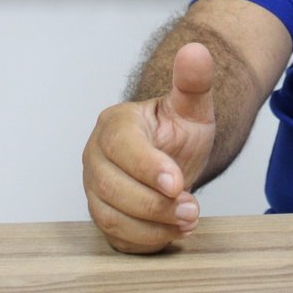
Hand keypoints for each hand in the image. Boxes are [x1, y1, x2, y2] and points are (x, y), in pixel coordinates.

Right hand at [82, 43, 215, 253]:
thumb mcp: (192, 105)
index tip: (178, 182)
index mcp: (115, 125)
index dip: (147, 167)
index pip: (121, 147)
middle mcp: (96, 157)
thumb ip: (194, 81)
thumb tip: (197, 50)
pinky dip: (147, 242)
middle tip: (192, 209)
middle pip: (111, 188)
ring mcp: (95, 190)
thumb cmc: (178, 129)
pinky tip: (174, 233)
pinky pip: (116, 239)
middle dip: (154, 204)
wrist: (174, 155)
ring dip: (152, 227)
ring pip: (111, 218)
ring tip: (188, 221)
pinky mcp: (105, 216)